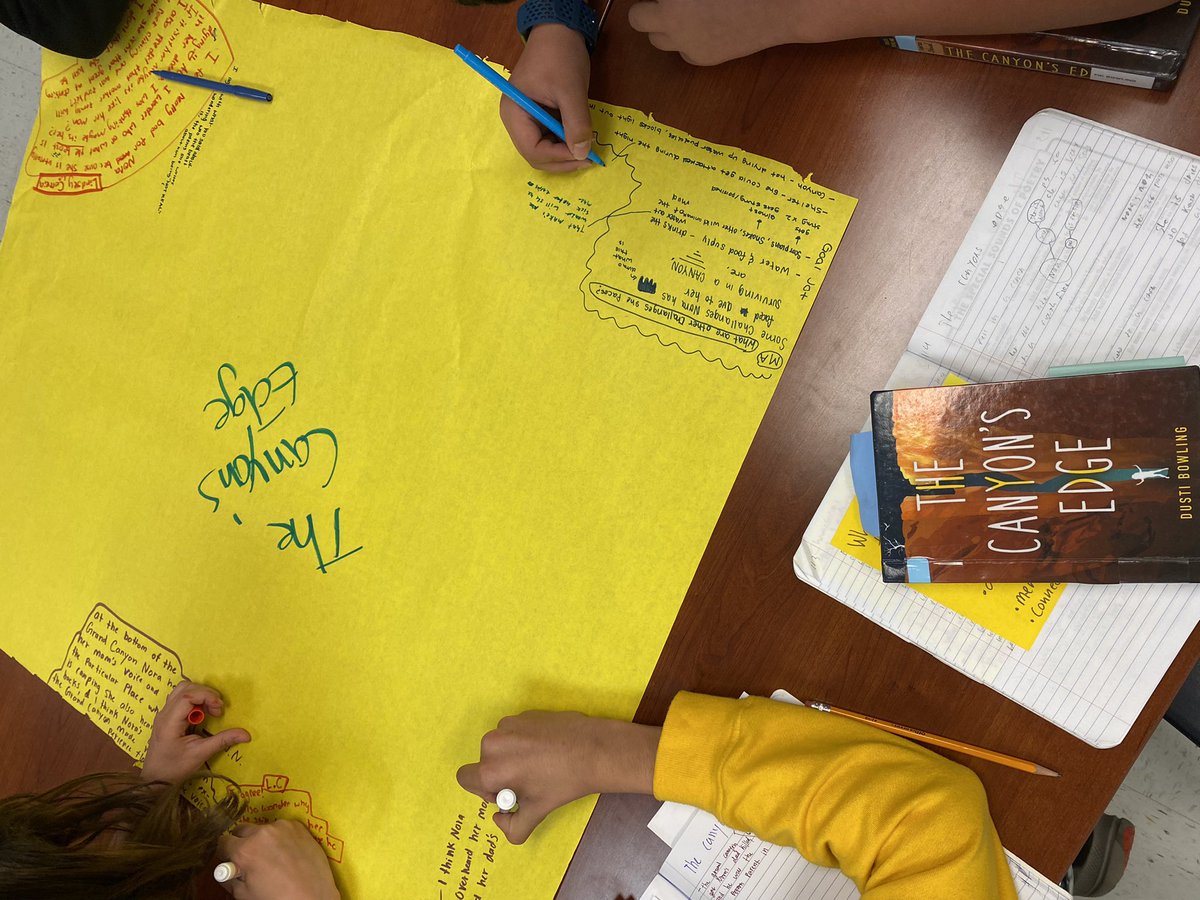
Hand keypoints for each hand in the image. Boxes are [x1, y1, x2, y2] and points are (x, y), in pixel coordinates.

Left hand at [141, 681, 250, 783]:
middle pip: (185, 688)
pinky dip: (194, 700)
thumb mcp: (201, 753)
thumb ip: (223, 740)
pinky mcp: (166, 717)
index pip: (188, 695)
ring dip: (199, 695)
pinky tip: (200, 714)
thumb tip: (246, 734)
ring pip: (181, 690)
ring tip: (209, 710)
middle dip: (206, 694)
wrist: (155, 779)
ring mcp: (163, 714)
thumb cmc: (175, 767)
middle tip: (217, 710)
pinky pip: (180, 698)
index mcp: (170, 721)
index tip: (219, 709)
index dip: (207, 696)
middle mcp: (164, 713)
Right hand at [216, 820, 339, 899]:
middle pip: (242, 830)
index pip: (223, 841)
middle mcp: (262, 833)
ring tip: (274, 858)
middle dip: (242, 842)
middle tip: (251, 858)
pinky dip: (281, 837)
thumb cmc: (277, 898)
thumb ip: (229, 877)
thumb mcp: (243, 894)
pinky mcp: (298, 826)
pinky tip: (287, 853)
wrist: (312, 896)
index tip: (230, 858)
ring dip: (263, 839)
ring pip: (263, 828)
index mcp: (245, 850)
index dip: (225, 852)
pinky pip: (282, 828)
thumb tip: (225, 868)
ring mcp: (282, 827)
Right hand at [457, 710, 659, 843]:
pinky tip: (546, 748)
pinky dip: (523, 741)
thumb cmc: (564, 782)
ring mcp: (509, 724)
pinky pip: (514, 731)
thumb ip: (512, 828)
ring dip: (511, 756)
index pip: (465, 778)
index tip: (505, 793)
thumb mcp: (537, 813)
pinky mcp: (524, 713)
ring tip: (539, 764)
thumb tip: (500, 820)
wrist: (594, 749)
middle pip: (484, 762)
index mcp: (492, 769)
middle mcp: (494, 743)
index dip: (483, 790)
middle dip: (500, 773)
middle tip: (526, 781)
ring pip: (499, 745)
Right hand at [501, 24, 595, 171]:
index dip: (559, 158)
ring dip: (564, 155)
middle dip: (561, 161)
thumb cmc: (560, 56)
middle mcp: (515, 120)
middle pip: (535, 155)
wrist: (557, 30)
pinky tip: (580, 140)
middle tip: (589, 158)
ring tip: (587, 150)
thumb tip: (582, 154)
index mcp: (514, 112)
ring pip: (542, 151)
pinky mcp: (536, 117)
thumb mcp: (571, 90)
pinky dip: (564, 144)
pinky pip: (548, 139)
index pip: (532, 150)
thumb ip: (576, 123)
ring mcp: (525, 119)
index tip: (585, 156)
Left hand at [628, 0, 803, 65]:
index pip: (640, 0)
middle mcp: (671, 21)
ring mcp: (686, 43)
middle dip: (649, 8)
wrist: (780, 6)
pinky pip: (682, 51)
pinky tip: (707, 26)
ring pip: (657, 39)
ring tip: (687, 12)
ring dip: (664, 25)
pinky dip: (687, 40)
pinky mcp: (702, 58)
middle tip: (669, 2)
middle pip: (637, 19)